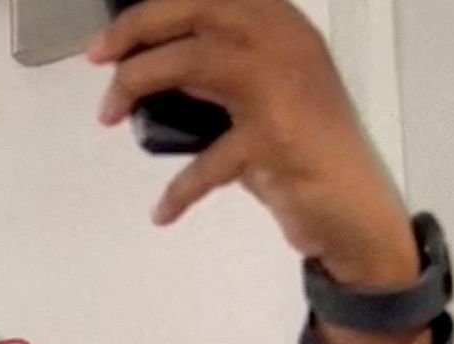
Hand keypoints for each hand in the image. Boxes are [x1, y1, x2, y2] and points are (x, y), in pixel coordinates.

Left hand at [89, 0, 418, 288]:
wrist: (354, 210)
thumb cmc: (302, 153)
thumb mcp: (263, 94)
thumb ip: (217, 72)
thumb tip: (144, 70)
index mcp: (281, 24)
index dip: (152, 11)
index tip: (109, 40)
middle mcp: (285, 42)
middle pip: (198, 9)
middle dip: (137, 29)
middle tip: (99, 60)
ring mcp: (283, 86)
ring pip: (191, 62)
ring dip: (137, 85)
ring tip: (110, 117)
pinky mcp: (277, 137)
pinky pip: (208, 160)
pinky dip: (179, 189)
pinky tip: (162, 212)